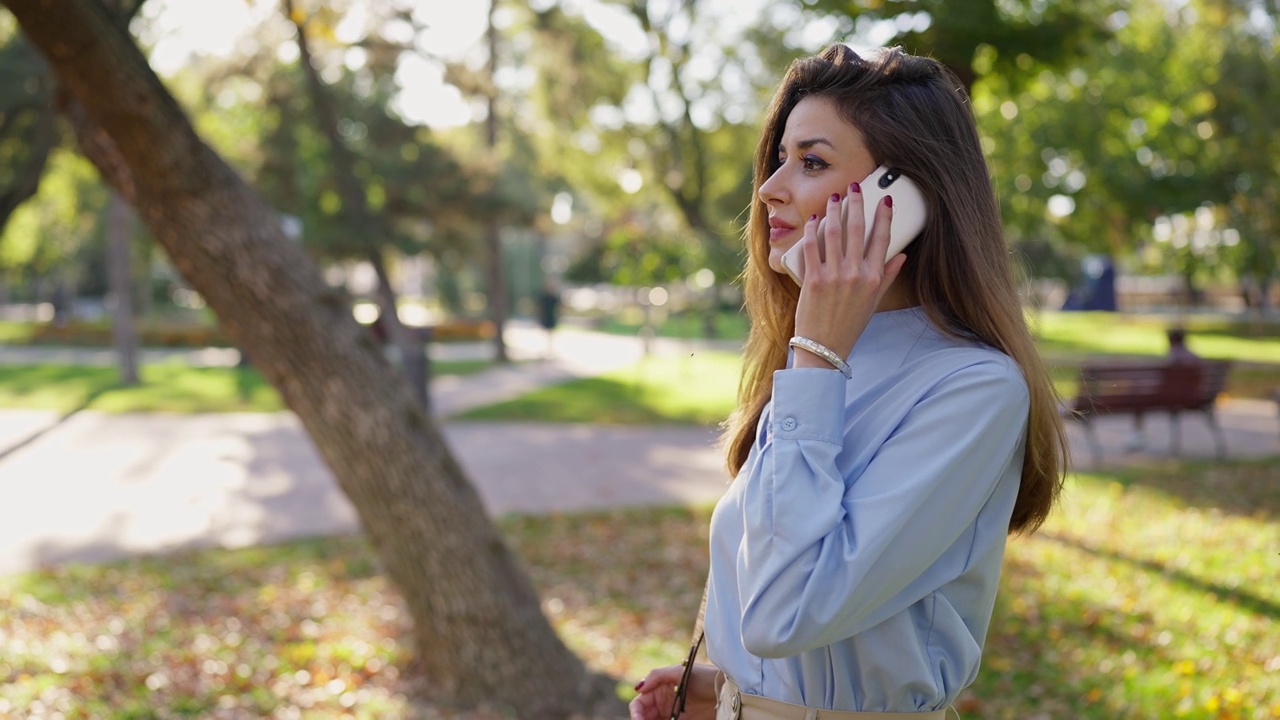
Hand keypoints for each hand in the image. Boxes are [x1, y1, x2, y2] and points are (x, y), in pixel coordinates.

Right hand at [628, 663, 718, 719]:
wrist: (726, 690)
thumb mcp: (680, 672)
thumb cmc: (703, 676)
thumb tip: (639, 688)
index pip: (639, 704)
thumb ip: (657, 676)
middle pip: (644, 718)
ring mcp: (672, 716)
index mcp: (658, 690)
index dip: (636, 714)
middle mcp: (663, 705)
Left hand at [793, 184, 907, 365]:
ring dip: (834, 211)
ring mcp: (834, 276)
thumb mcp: (873, 301)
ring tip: (834, 198)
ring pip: (834, 232)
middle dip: (857, 203)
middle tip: (854, 187)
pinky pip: (812, 247)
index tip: (884, 199)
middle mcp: (856, 274)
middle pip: (858, 229)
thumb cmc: (849, 324)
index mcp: (874, 278)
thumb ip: (887, 276)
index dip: (884, 216)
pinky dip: (812, 230)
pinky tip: (814, 219)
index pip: (883, 238)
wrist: (824, 348)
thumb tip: (902, 256)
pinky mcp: (813, 280)